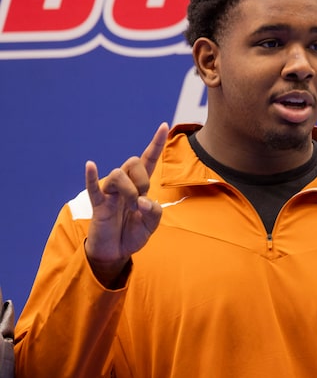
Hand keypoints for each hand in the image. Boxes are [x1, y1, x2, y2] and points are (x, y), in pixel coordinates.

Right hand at [84, 123, 168, 284]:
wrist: (116, 252)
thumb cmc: (133, 233)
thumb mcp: (152, 224)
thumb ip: (154, 212)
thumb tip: (143, 201)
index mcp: (140, 186)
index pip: (148, 160)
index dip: (156, 143)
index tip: (164, 125)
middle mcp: (125, 185)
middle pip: (133, 162)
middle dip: (142, 179)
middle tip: (141, 200)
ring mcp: (110, 193)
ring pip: (118, 174)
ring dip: (129, 190)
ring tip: (131, 207)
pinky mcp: (99, 205)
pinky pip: (93, 187)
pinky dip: (91, 177)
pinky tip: (90, 165)